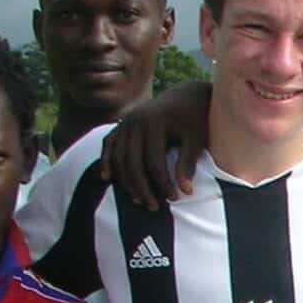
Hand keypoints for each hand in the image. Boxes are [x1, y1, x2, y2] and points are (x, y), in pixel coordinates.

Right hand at [100, 83, 210, 210]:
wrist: (185, 95)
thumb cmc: (195, 118)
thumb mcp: (196, 138)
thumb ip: (188, 162)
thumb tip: (186, 191)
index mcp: (154, 122)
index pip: (154, 162)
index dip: (163, 183)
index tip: (175, 199)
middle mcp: (135, 121)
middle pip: (132, 162)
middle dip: (142, 188)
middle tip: (154, 207)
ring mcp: (126, 121)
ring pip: (119, 157)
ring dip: (125, 181)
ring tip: (138, 200)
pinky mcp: (122, 123)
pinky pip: (109, 144)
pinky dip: (106, 161)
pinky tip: (107, 178)